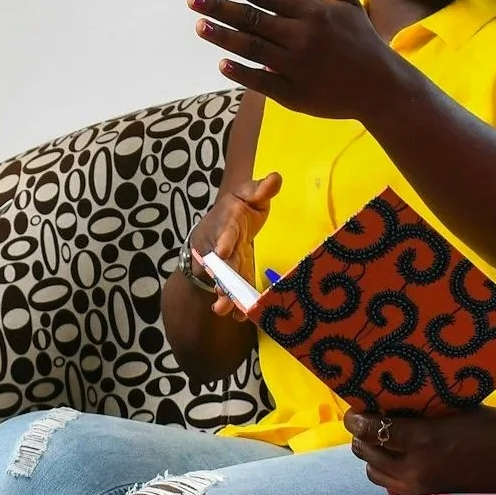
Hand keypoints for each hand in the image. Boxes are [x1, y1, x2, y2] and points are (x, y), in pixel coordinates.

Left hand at [188, 0, 412, 120]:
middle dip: (220, 7)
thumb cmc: (361, 40)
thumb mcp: (346, 3)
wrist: (381, 87)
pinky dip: (241, 72)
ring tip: (199, 25)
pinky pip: (262, 81)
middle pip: (253, 19)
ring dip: (223, 37)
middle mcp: (302, 37)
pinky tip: (222, 63)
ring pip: (252, 48)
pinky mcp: (294, 94)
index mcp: (312, 13)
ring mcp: (297, 67)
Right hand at [189, 172, 281, 319]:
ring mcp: (226, 265)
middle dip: (221, 278)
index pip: (225, 232)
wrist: (219, 224)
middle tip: (220, 292)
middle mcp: (222, 246)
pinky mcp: (233, 276)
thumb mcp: (248, 195)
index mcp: (228, 224)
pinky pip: (233, 290)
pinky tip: (240, 316)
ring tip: (224, 309)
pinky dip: (235, 304)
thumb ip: (260, 190)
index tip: (223, 251)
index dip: (224, 241)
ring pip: (224, 281)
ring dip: (224, 295)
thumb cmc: (237, 209)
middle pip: (221, 264)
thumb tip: (276, 178)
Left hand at [344, 407, 495, 494]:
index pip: (373, 430)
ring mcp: (421, 490)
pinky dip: (389, 477)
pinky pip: (394, 491)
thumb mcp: (455, 410)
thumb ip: (421, 411)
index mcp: (423, 440)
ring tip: (379, 443)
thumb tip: (390, 400)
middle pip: (367, 454)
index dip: (357, 420)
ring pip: (376, 474)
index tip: (353, 412)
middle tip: (363, 425)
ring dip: (372, 458)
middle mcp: (416, 469)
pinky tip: (399, 464)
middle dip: (360, 439)